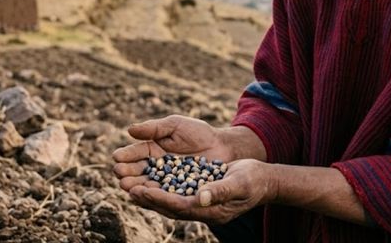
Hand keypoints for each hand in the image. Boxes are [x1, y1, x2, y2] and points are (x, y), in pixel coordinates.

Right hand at [112, 115, 229, 193]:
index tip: (116, 157)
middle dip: (127, 173)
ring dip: (136, 186)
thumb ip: (153, 128)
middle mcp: (156, 166)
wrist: (223, 147)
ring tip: (128, 187)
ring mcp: (166, 180)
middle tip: (119, 174)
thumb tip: (129, 130)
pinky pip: (163, 194)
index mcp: (152, 148)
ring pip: (148, 184)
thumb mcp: (175, 125)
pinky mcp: (177, 192)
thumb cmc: (199, 132)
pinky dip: (154, 195)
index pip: (135, 153)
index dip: (125, 155)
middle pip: (137, 171)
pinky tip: (146, 196)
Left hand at [128, 159, 275, 224]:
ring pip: (170, 200)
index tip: (142, 192)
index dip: (160, 200)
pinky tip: (149, 180)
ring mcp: (199, 202)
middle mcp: (201, 209)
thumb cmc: (253, 180)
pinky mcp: (198, 193)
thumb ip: (221, 190)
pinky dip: (161, 188)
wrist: (262, 179)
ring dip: (151, 195)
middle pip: (170, 206)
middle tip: (129, 189)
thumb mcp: (239, 183)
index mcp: (210, 210)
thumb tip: (201, 196)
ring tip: (132, 186)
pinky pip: (176, 192)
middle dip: (149, 199)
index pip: (179, 206)